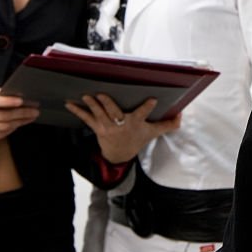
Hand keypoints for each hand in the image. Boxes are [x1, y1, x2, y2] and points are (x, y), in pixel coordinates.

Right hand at [0, 88, 39, 144]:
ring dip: (20, 122)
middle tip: (34, 110)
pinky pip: (0, 136)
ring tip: (30, 117)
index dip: (9, 102)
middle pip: (3, 117)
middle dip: (22, 113)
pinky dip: (11, 130)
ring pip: (3, 127)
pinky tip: (19, 124)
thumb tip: (18, 92)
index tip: (22, 101)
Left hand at [65, 94, 180, 163]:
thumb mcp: (152, 133)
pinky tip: (69, 103)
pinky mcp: (97, 128)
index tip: (153, 100)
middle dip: (108, 104)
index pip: (143, 114)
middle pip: (114, 113)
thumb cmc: (136, 139)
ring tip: (86, 95)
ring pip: (99, 114)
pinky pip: (86, 118)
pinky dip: (77, 110)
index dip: (148, 107)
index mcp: (135, 123)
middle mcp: (121, 125)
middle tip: (102, 95)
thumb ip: (167, 124)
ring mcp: (107, 127)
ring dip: (92, 105)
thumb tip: (181, 116)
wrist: (119, 155)